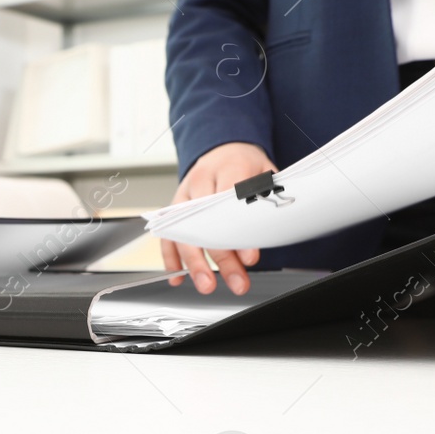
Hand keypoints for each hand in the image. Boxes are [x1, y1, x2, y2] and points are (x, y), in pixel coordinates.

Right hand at [160, 141, 274, 294]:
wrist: (224, 148)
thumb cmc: (247, 165)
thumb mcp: (266, 174)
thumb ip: (266, 201)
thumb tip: (265, 237)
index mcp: (229, 167)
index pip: (231, 203)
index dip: (240, 231)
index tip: (250, 257)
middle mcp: (201, 180)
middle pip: (208, 223)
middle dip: (222, 257)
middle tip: (236, 281)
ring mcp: (184, 195)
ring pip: (184, 232)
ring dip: (195, 263)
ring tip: (207, 285)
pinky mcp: (173, 208)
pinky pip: (168, 235)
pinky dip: (171, 258)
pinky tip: (178, 278)